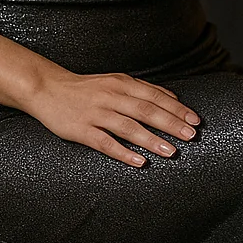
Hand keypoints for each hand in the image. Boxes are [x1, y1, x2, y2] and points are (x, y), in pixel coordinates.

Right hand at [28, 69, 201, 167]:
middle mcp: (111, 96)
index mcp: (121, 83)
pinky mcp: (82, 130)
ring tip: (172, 152)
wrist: (47, 88)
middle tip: (191, 136)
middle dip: (171, 124)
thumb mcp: (116, 81)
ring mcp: (96, 113)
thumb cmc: (86, 88)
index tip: (195, 121)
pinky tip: (140, 162)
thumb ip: (143, 89)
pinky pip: (105, 143)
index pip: (155, 96)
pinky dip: (124, 152)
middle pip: (146, 110)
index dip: (176, 108)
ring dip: (152, 139)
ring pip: (128, 127)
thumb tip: (173, 97)